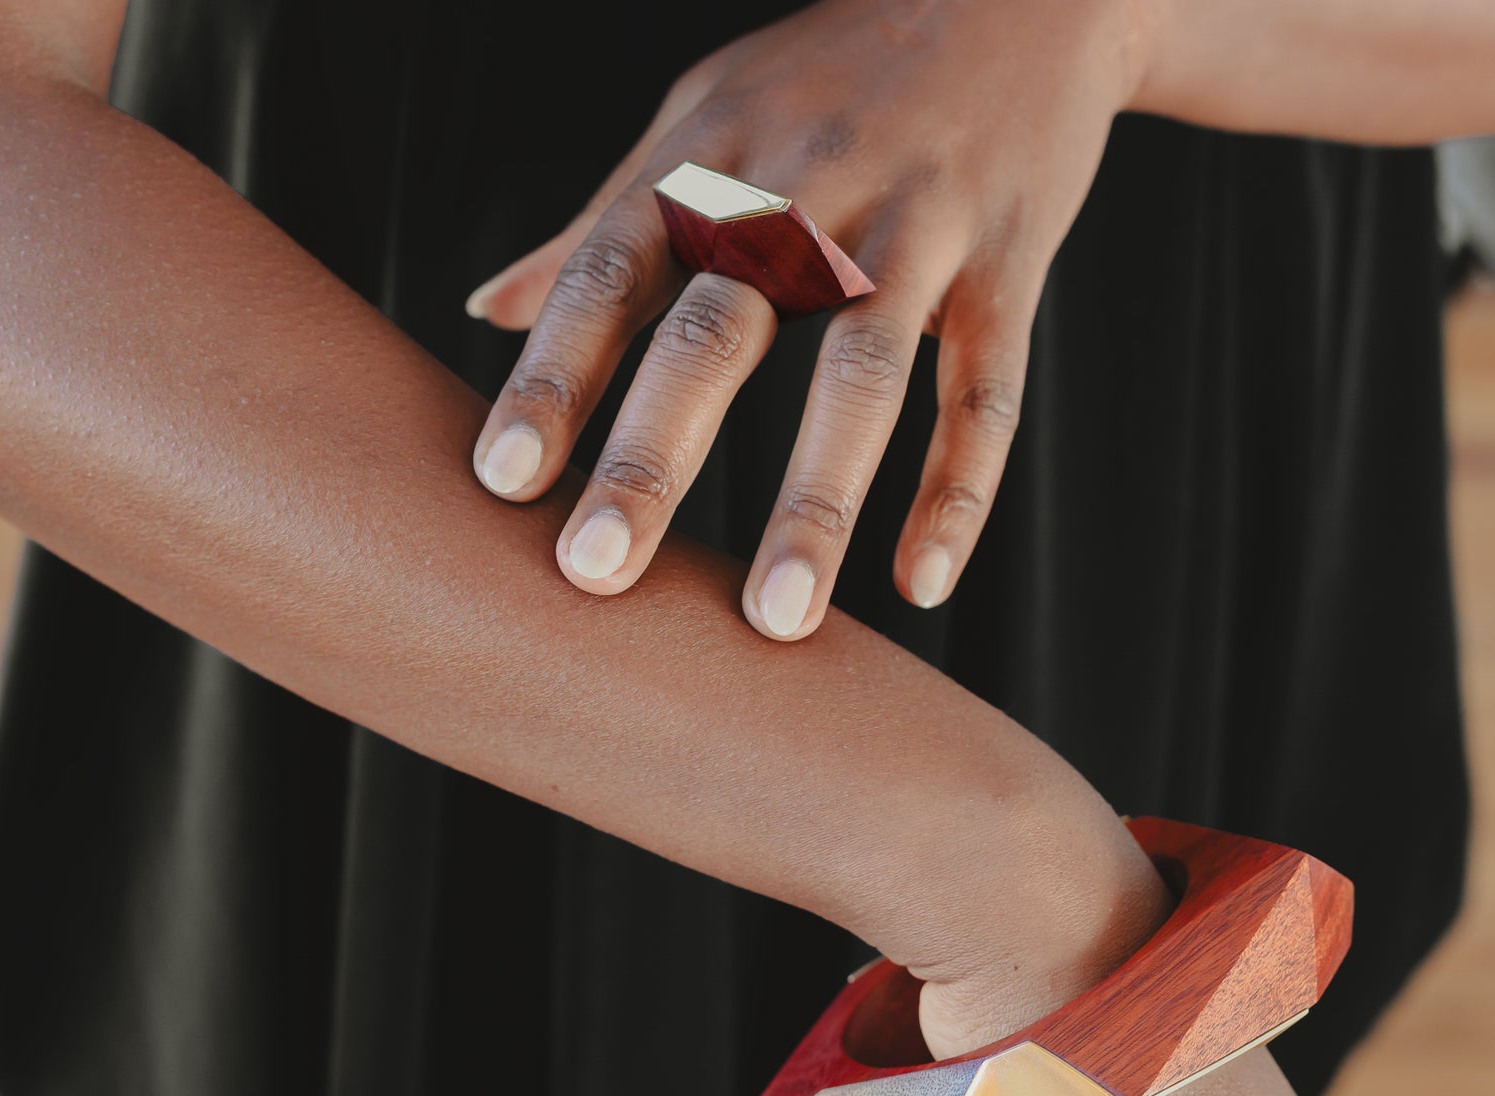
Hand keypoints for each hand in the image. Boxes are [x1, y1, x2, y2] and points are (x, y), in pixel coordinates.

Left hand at [465, 0, 1156, 638]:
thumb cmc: (828, 75)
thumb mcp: (700, 118)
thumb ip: (599, 222)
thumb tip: (482, 309)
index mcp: (710, 158)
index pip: (609, 272)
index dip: (553, 376)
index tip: (498, 483)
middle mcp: (804, 187)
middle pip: (718, 329)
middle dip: (652, 455)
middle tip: (594, 573)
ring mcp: (917, 220)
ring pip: (863, 371)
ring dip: (815, 501)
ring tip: (774, 621)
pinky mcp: (1012, 257)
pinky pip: (987, 387)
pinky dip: (957, 489)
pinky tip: (921, 585)